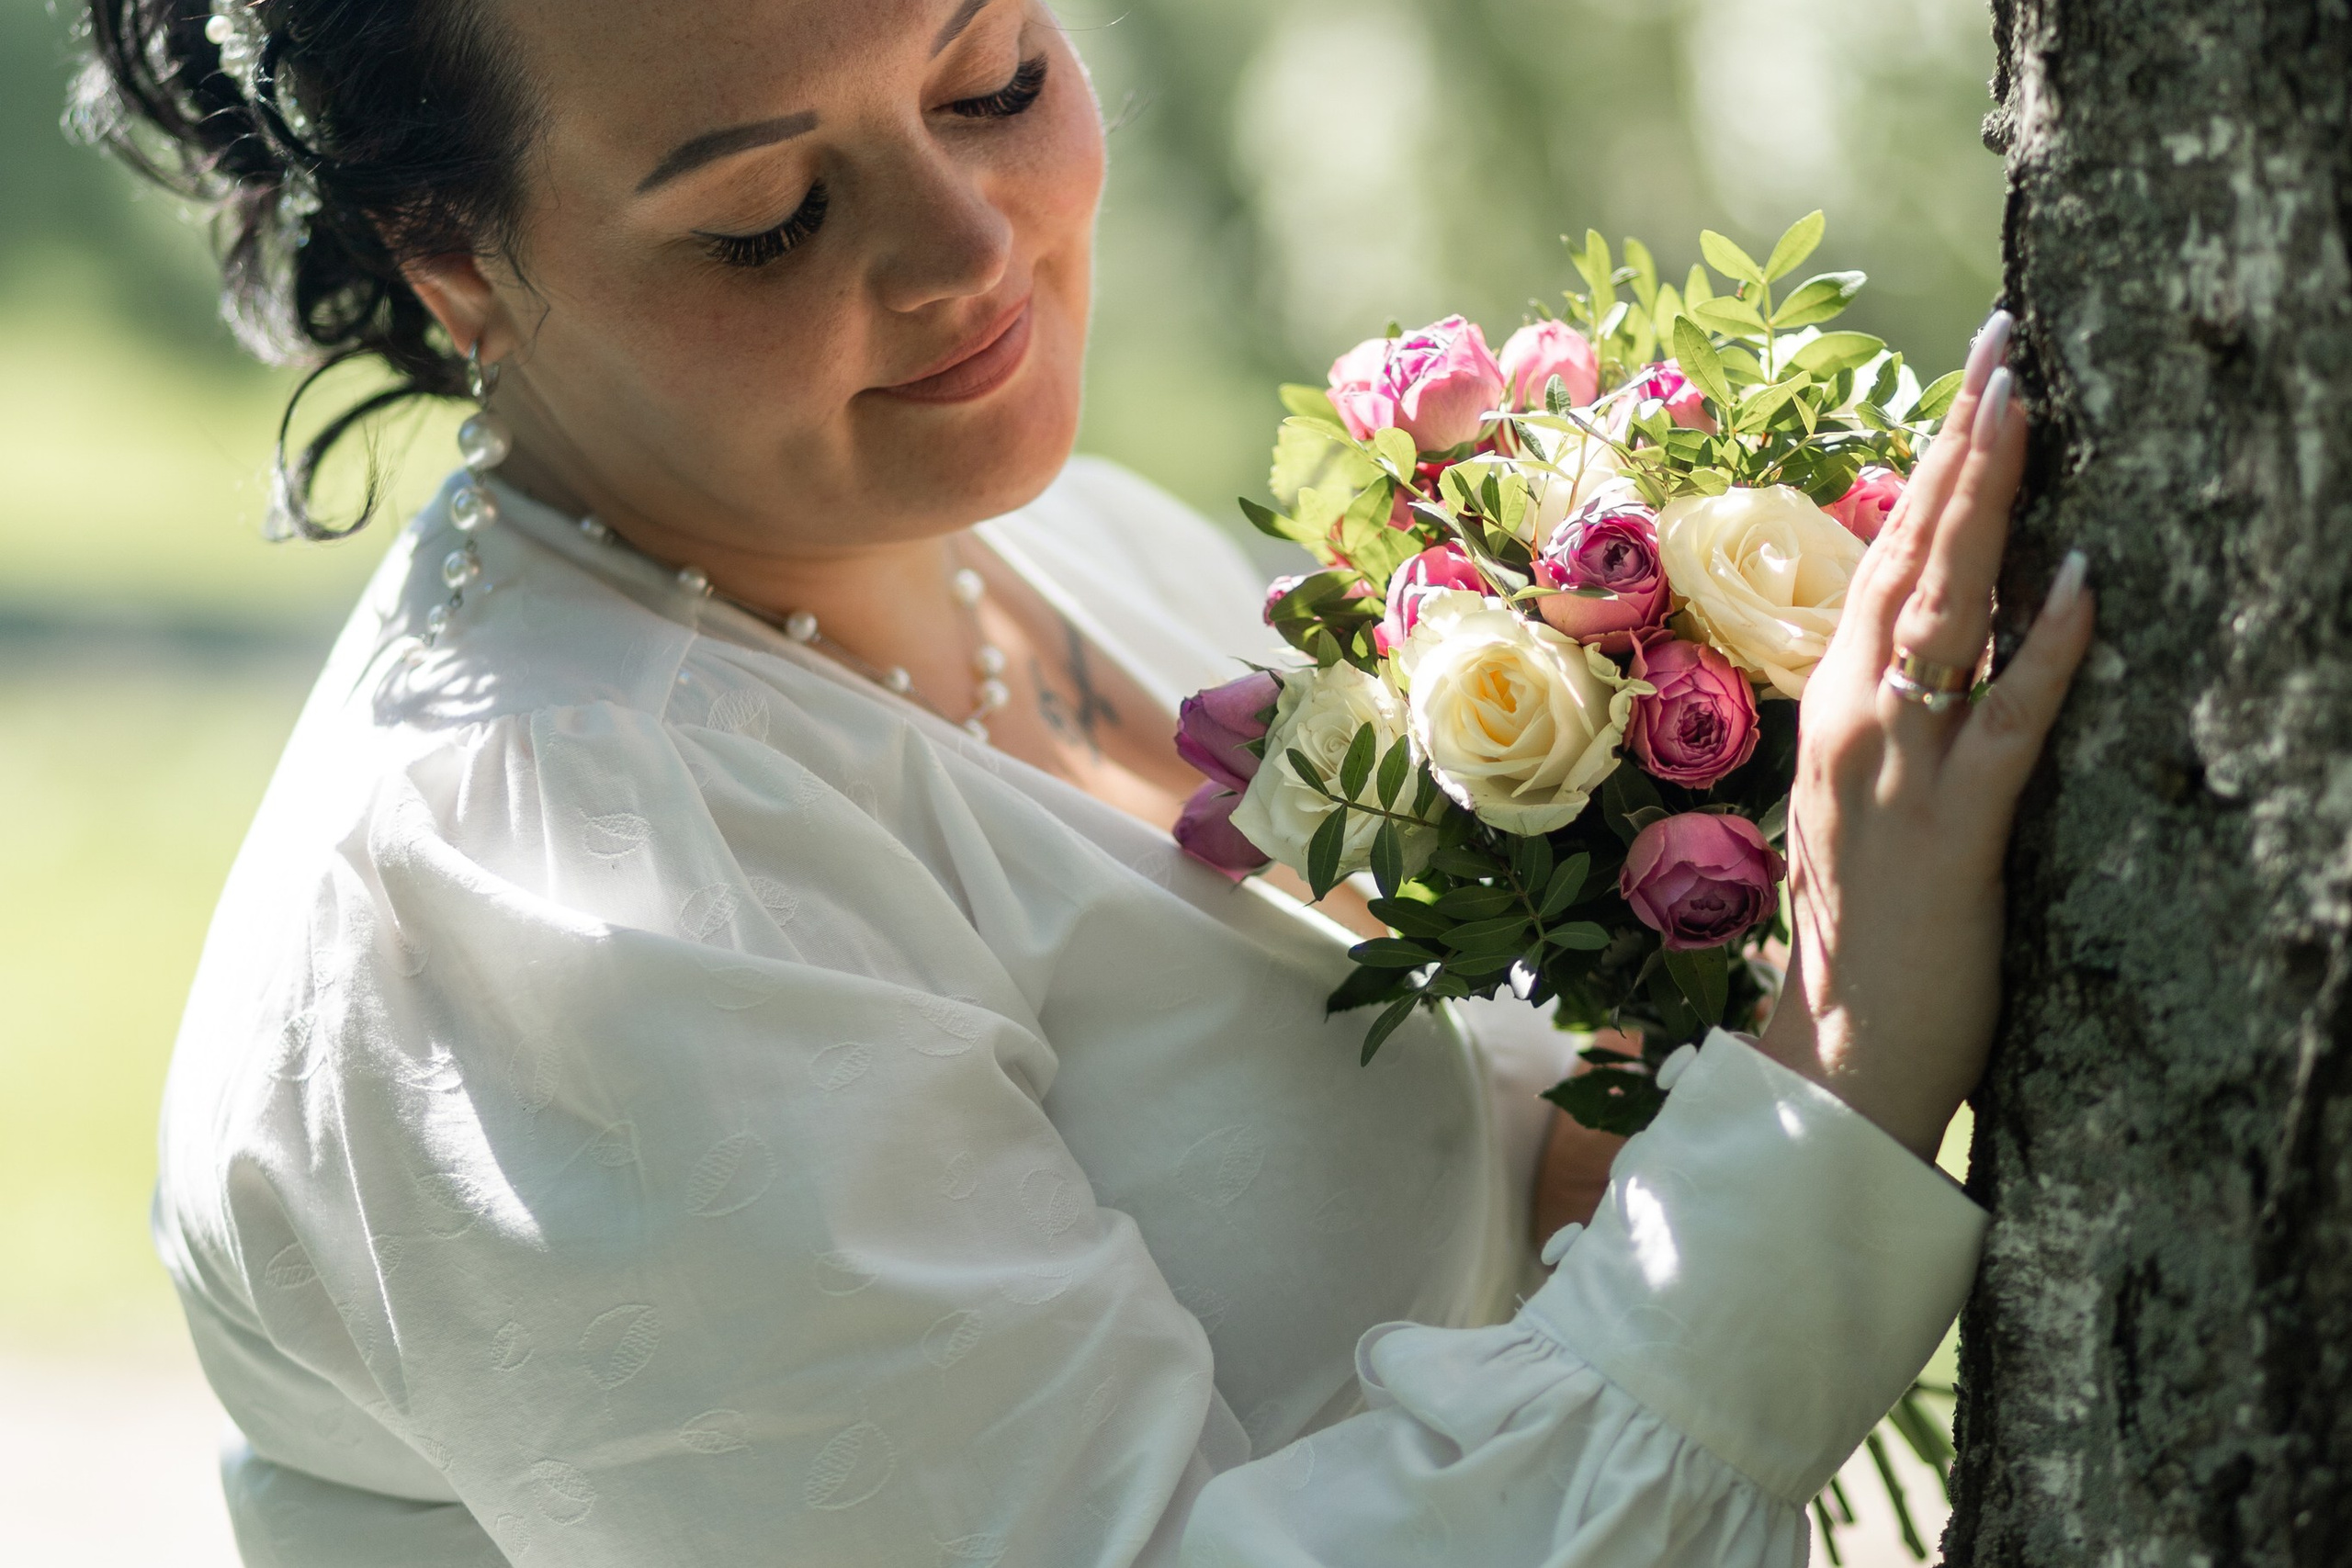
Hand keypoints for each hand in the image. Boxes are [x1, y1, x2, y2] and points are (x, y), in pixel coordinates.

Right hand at [1758, 312, 2096, 1159]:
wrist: (1838, 1055)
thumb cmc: (1864, 932)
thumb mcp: (1861, 799)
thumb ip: (1894, 713)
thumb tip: (1948, 634)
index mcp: (1832, 706)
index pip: (1881, 560)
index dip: (1928, 467)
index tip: (1972, 382)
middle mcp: (1852, 720)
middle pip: (1909, 558)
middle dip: (1960, 448)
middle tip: (2005, 346)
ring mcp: (1898, 771)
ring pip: (1946, 613)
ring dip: (1989, 507)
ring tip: (2026, 410)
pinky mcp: (1954, 831)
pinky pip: (2008, 723)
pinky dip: (2045, 648)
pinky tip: (2081, 580)